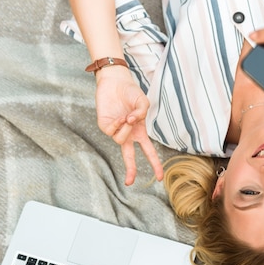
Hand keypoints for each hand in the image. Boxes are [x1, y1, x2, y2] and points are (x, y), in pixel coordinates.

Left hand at [94, 67, 163, 185]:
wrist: (115, 82)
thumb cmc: (131, 92)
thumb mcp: (143, 102)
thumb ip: (141, 114)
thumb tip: (130, 123)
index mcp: (139, 132)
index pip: (149, 152)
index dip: (155, 165)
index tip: (159, 178)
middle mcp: (128, 134)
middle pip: (129, 157)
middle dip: (130, 170)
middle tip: (129, 182)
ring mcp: (116, 131)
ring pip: (120, 141)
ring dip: (125, 130)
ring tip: (126, 117)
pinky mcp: (104, 126)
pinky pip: (111, 132)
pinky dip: (117, 125)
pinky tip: (119, 116)